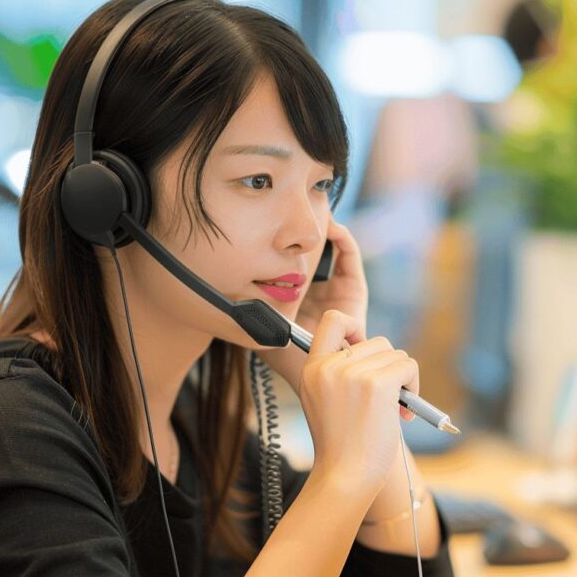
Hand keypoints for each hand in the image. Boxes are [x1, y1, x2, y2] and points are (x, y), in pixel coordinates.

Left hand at [257, 222, 364, 388]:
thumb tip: (222, 286)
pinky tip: (328, 224)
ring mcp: (338, 289)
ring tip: (312, 207)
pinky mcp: (355, 289)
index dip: (286, 239)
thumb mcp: (258, 322)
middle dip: (305, 228)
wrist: (318, 370)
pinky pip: (350, 255)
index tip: (274, 218)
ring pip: (333, 248)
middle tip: (292, 206)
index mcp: (299, 295)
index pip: (293, 259)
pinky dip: (342, 236)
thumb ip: (247, 306)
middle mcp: (319, 290)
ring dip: (324, 226)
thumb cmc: (284, 354)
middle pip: (314, 249)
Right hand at [299, 310, 420, 493]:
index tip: (364, 351)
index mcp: (313, 368)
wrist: (345, 476)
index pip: (334, 320)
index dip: (355, 327)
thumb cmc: (341, 446)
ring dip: (403, 379)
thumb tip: (376, 351)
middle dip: (388, 368)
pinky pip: (408, 366)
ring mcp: (353, 373)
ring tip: (394, 410)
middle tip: (386, 400)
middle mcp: (330, 366)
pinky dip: (414, 386)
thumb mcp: (324, 400)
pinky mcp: (377, 384)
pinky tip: (404, 413)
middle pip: (377, 341)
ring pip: (396, 354)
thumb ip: (339, 372)